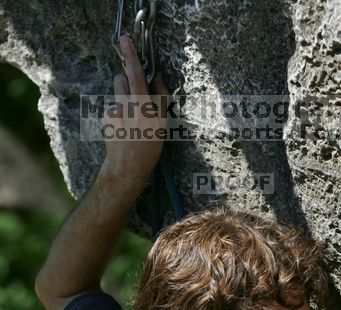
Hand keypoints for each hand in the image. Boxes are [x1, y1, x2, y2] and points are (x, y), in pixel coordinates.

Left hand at [100, 34, 167, 191]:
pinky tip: (124, 127)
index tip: (125, 39)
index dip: (130, 55)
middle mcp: (125, 106)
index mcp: (141, 106)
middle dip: (127, 81)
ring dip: (124, 99)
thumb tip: (158, 77)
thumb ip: (161, 97)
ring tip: (131, 118)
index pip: (135, 74)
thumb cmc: (149, 147)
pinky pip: (112, 108)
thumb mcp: (163, 123)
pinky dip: (119, 113)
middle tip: (137, 96)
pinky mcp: (105, 119)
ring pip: (117, 94)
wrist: (127, 167)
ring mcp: (112, 111)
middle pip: (121, 79)